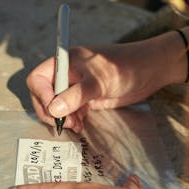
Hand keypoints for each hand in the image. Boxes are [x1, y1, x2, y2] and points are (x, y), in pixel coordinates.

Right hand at [27, 29, 188, 131]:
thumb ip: (75, 96)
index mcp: (64, 62)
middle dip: (50, 111)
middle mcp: (67, 74)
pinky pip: (70, 111)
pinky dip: (72, 120)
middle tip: (65, 124)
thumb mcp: (98, 82)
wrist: (150, 71)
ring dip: (61, 118)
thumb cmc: (124, 67)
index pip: (38, 79)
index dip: (41, 96)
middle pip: (43, 94)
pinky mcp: (87, 98)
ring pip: (56, 105)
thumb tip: (53, 110)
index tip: (54, 111)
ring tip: (76, 126)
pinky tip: (81, 125)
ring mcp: (76, 86)